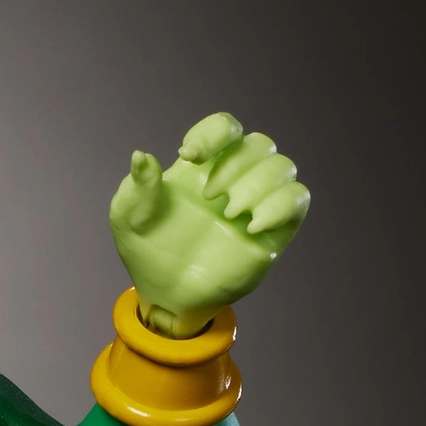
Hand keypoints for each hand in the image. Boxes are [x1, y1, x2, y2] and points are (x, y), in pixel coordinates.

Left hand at [108, 113, 309, 336]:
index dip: (214, 132)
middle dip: (236, 164)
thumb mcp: (128, 219)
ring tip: (231, 212)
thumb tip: (141, 156)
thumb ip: (136, 187)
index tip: (189, 155)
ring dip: (258, 183)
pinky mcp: (273, 232)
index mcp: (203, 167)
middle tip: (209, 196)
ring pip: (282, 168)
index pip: (225, 129)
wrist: (165, 296)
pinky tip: (253, 225)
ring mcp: (256, 204)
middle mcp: (235, 180)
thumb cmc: (147, 252)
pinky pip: (297, 200)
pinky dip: (281, 205)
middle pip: (259, 145)